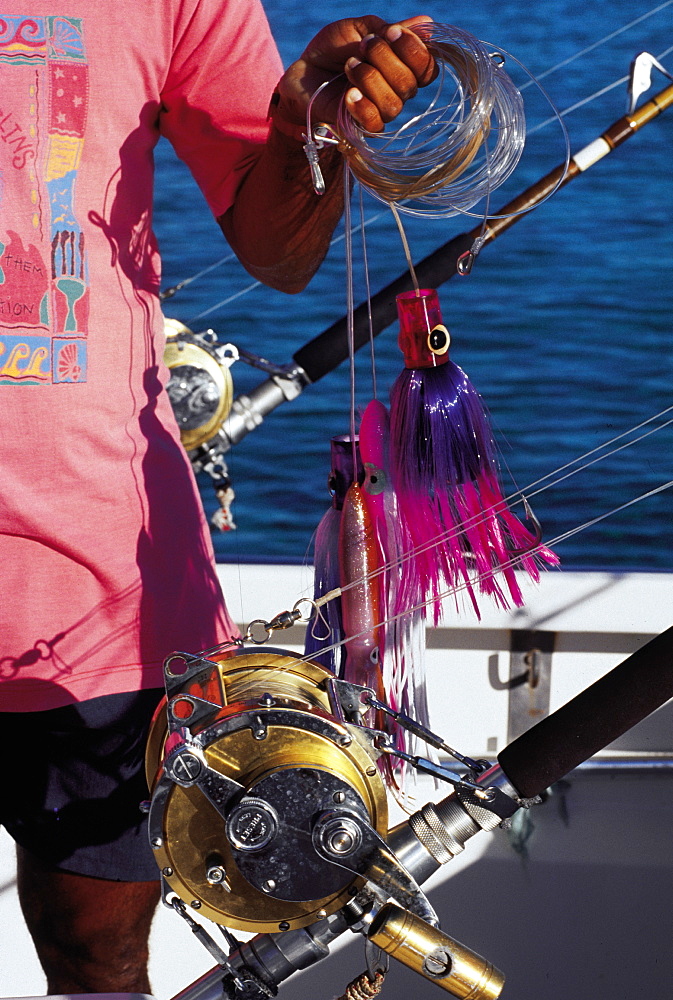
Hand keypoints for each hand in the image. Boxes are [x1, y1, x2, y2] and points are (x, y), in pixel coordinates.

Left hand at [276, 15, 435, 133]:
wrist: (306, 70)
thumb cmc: (334, 48)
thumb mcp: (361, 28)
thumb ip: (390, 29)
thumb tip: (427, 23)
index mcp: (404, 66)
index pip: (428, 68)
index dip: (414, 50)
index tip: (389, 32)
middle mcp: (398, 91)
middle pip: (410, 84)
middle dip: (384, 59)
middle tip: (361, 47)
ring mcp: (382, 111)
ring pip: (393, 104)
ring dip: (369, 79)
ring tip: (349, 66)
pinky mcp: (363, 127)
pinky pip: (375, 123)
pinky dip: (362, 105)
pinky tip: (348, 93)